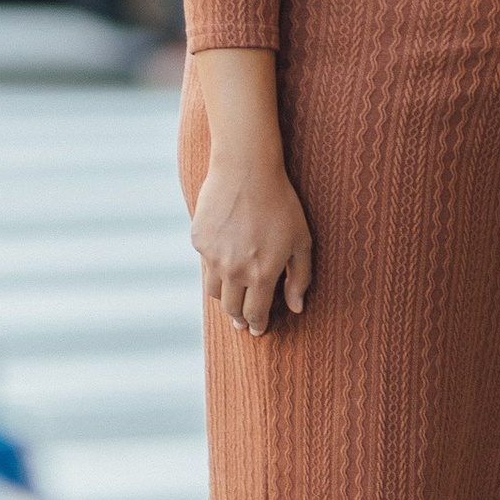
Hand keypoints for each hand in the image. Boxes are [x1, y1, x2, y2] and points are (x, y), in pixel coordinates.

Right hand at [191, 151, 313, 334]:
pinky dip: (214, 269)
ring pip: (214, 292)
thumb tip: (295, 308)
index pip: (255, 314)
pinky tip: (224, 262)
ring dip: (225, 299)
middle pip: (232, 308)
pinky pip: (205, 265)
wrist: (247, 169)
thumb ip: (300, 277)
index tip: (258, 330)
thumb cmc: (281, 203)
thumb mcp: (301, 240)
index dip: (257, 325)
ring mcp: (212, 256)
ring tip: (233, 297)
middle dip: (240, 317)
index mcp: (261, 274)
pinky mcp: (198, 241)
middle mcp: (233, 270)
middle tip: (244, 321)